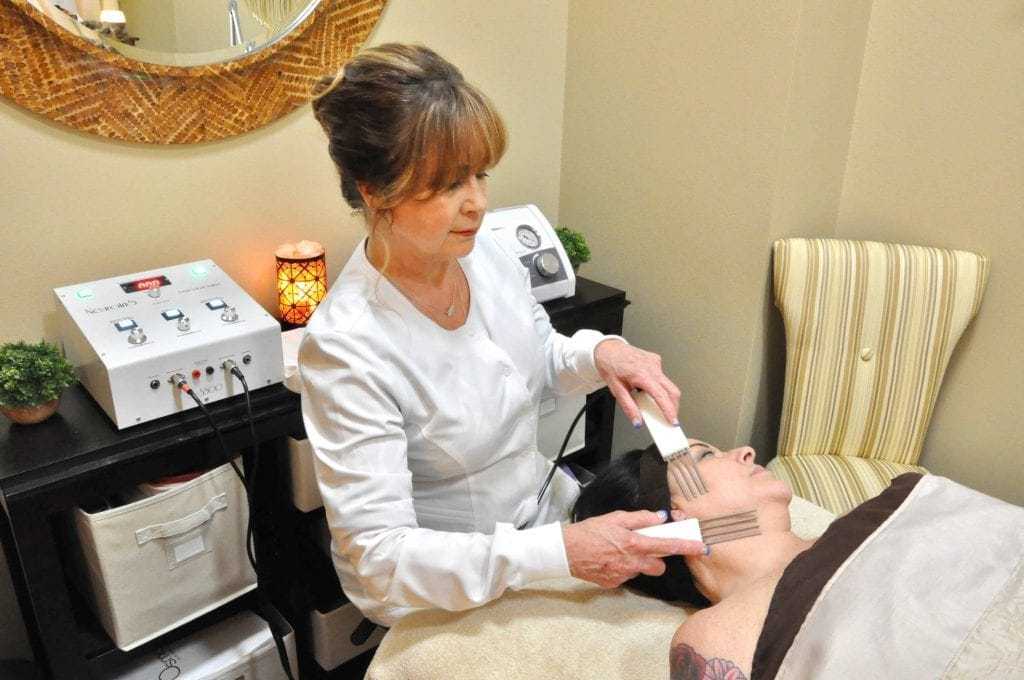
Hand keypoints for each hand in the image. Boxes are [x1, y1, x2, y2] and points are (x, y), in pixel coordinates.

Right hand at [563, 510, 706, 587]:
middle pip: (659, 566)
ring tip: (620, 551)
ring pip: (642, 571)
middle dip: (657, 558)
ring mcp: (623, 575)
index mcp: (635, 543)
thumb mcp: (615, 518)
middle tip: (644, 547)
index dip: (687, 546)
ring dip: (637, 562)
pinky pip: (626, 576)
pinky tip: (610, 560)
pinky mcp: (614, 584)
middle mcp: (632, 562)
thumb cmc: (590, 531)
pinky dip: (623, 568)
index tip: (702, 547)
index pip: (668, 545)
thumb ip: (640, 518)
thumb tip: (660, 517)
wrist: (566, 551)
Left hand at [594, 340, 679, 426]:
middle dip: (673, 406)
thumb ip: (628, 407)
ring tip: (652, 401)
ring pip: (668, 383)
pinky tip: (646, 385)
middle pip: (672, 390)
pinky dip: (658, 385)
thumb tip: (637, 421)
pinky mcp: (656, 359)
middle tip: (669, 418)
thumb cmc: (610, 366)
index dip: (669, 410)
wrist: (607, 349)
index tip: (673, 421)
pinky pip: (662, 376)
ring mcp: (655, 362)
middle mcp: (651, 367)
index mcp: (641, 374)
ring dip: (665, 396)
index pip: (660, 395)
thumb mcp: (616, 390)